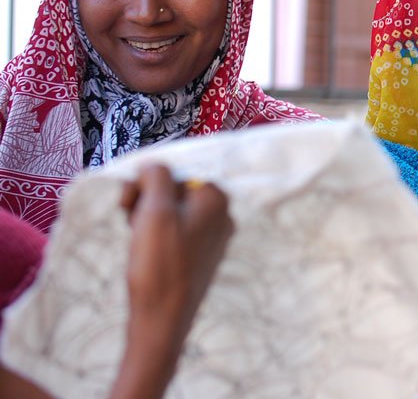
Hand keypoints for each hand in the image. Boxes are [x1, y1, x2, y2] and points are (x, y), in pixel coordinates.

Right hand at [110, 164, 232, 398]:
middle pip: (174, 192)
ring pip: (172, 213)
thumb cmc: (160, 263)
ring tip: (137, 241)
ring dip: (148, 220)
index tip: (129, 205)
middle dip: (147, 202)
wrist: (162, 319)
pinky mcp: (201, 257)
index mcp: (217, 199)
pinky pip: (175, 234)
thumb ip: (157, 177)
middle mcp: (222, 216)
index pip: (175, 174)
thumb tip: (154, 165)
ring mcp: (213, 238)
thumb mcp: (155, 210)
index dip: (146, 186)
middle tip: (131, 222)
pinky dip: (156, 238)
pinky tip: (146, 254)